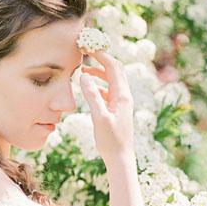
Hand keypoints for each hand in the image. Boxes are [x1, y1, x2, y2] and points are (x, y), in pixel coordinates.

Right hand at [79, 50, 134, 164]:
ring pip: (111, 80)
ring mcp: (121, 102)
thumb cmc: (111, 140)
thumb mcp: (99, 117)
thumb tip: (84, 75)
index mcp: (121, 95)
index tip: (87, 47)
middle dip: (101, 59)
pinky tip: (88, 87)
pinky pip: (108, 90)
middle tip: (86, 52)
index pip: (112, 67)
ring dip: (99, 71)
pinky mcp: (117, 109)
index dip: (100, 55)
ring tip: (83, 69)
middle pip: (115, 70)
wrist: (121, 158)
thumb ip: (92, 96)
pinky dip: (98, 84)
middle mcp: (124, 96)